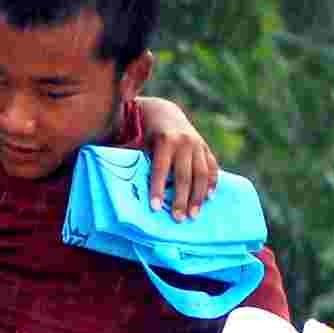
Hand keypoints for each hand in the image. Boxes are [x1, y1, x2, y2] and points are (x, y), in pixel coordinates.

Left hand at [131, 96, 219, 216]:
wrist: (164, 113)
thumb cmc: (144, 132)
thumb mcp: (137, 140)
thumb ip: (132, 158)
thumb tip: (121, 183)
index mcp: (164, 139)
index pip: (161, 169)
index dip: (158, 189)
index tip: (155, 208)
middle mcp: (184, 142)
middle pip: (184, 175)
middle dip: (181, 199)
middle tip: (178, 219)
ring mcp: (197, 144)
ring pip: (201, 174)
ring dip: (198, 197)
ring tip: (194, 215)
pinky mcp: (205, 147)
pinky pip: (212, 167)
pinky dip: (212, 183)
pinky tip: (209, 198)